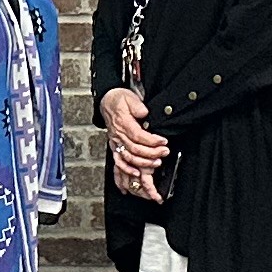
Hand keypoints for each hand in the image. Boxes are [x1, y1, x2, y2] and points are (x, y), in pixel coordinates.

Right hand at [101, 85, 170, 200]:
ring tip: (156, 163)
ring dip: (143, 163)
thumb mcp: (129, 97)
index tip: (163, 142)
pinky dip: (126, 170)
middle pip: (135, 149)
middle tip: (164, 152)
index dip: (151, 140)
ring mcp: (116, 143)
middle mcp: (118, 135)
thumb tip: (144, 112)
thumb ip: (137, 106)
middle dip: (151, 153)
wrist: (107, 102)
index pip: (137, 135)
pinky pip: (118, 162)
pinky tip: (136, 174)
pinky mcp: (115, 147)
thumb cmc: (119, 100)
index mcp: (122, 123)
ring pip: (128, 157)